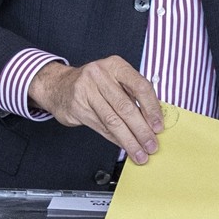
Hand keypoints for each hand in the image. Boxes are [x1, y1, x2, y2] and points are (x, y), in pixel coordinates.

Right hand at [29, 56, 163, 163]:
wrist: (59, 85)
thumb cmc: (95, 83)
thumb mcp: (114, 78)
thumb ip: (133, 94)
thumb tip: (153, 119)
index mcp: (115, 65)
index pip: (140, 86)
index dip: (152, 108)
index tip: (158, 125)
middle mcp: (100, 75)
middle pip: (126, 107)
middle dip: (141, 130)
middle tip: (151, 145)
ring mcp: (86, 91)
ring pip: (113, 121)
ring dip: (129, 140)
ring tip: (140, 153)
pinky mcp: (78, 107)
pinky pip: (102, 127)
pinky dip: (116, 139)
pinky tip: (125, 146)